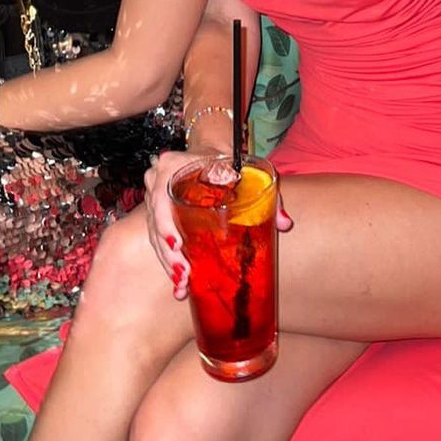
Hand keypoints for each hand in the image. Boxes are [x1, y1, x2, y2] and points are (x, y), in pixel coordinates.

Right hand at [143, 152, 292, 301]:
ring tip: (182, 285)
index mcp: (173, 166)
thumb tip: (285, 223)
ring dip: (168, 263)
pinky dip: (169, 261)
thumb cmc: (230, 163)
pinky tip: (179, 283)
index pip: (160, 197)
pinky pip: (158, 239)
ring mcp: (155, 198)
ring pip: (155, 236)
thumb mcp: (248, 174)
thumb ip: (268, 196)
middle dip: (169, 254)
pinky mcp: (159, 214)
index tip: (177, 245)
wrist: (214, 154)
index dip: (165, 224)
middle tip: (184, 274)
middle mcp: (157, 181)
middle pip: (156, 223)